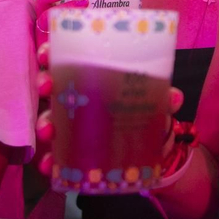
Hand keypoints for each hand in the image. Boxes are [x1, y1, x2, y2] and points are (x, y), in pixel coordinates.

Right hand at [30, 38, 183, 177]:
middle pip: (52, 84)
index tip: (46, 54)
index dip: (51, 53)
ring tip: (48, 131)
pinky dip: (48, 160)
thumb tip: (174, 98)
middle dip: (45, 83)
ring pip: (49, 117)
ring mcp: (70, 123)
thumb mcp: (155, 102)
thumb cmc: (145, 112)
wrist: (149, 149)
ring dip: (44, 122)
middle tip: (47, 87)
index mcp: (94, 76)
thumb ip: (164, 98)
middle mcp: (77, 96)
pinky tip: (48, 165)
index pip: (66, 57)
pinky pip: (53, 154)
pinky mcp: (70, 150)